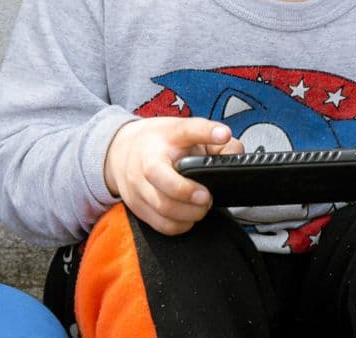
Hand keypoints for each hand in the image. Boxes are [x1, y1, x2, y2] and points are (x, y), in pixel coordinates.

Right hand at [102, 117, 239, 236]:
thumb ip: (212, 138)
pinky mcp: (135, 205)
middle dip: (190, 193)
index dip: (206, 132)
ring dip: (190, 213)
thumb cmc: (160, 142)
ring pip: (164, 208)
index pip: (185, 130)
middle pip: (164, 180)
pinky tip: (188, 216)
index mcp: (163, 136)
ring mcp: (136, 184)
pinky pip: (161, 224)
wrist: (120, 151)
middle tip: (207, 196)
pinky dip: (180, 225)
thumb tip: (235, 152)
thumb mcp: (183, 131)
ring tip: (201, 207)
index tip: (222, 134)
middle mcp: (145, 159)